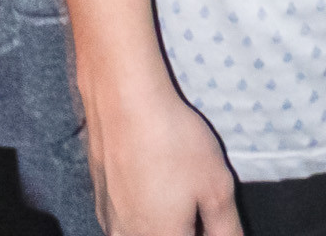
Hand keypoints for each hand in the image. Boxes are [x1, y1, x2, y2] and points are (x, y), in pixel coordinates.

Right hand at [83, 81, 242, 235]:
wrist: (124, 103)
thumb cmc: (175, 143)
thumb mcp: (216, 186)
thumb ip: (226, 227)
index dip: (206, 230)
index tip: (211, 214)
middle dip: (186, 225)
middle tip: (197, 197)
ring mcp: (110, 224)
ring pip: (145, 231)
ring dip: (165, 220)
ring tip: (177, 186)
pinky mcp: (99, 203)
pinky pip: (127, 220)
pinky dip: (143, 209)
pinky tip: (153, 180)